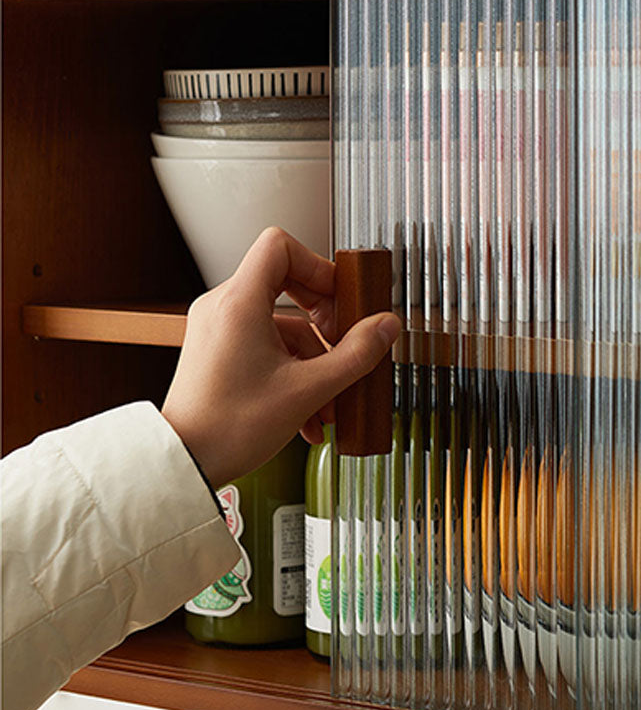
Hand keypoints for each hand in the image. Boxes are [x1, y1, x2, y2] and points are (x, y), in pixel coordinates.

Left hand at [161, 227, 400, 488]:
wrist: (186, 462)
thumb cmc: (230, 427)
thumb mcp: (308, 389)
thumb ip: (355, 354)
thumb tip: (385, 326)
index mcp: (239, 303)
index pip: (280, 247)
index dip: (318, 266)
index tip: (339, 298)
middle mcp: (223, 307)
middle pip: (286, 284)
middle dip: (324, 319)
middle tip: (343, 345)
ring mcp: (218, 329)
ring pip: (281, 324)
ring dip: (313, 358)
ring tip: (330, 400)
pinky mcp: (218, 350)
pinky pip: (265, 345)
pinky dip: (292, 369)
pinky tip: (310, 411)